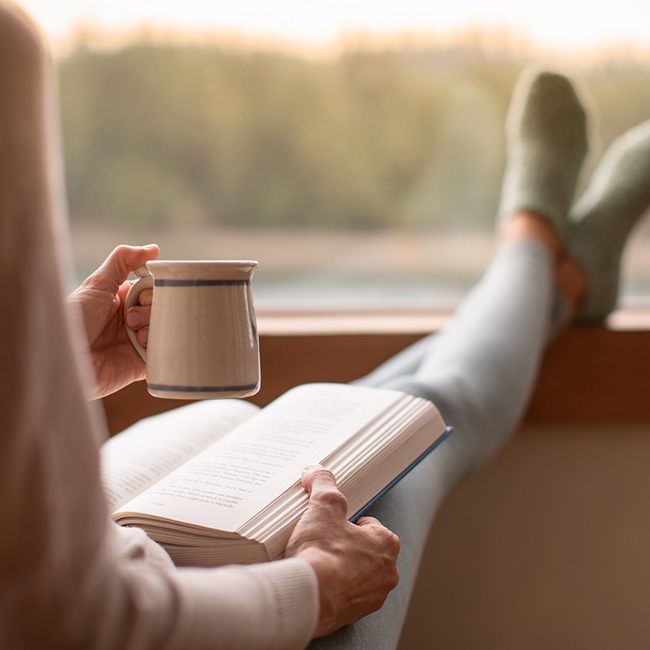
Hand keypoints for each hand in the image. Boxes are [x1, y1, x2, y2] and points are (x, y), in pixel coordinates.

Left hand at [67, 244, 158, 398]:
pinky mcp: (142, 364)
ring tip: (136, 337)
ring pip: (167, 329)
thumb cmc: (74, 319)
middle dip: (151, 311)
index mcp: (123, 299)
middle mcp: (133, 320)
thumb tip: (154, 249)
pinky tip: (143, 347)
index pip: (154, 289)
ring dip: (154, 330)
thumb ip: (124, 260)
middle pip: (163, 308)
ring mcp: (138, 342)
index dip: (152, 291)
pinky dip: (162, 348)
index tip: (139, 297)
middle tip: (130, 319)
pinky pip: (166, 354)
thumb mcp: (97, 283)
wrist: (65, 358)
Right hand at [285, 465, 400, 637]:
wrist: (308, 596)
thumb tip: (316, 471)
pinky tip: (315, 582)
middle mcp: (387, 572)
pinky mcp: (354, 614)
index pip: (369, 524)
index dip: (346, 522)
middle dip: (344, 546)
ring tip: (316, 563)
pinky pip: (344, 596)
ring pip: (355, 574)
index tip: (331, 524)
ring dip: (339, 569)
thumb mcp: (323, 505)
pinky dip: (332, 590)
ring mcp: (372, 596)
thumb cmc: (322, 552)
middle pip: (363, 550)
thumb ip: (322, 483)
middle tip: (322, 543)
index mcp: (387, 543)